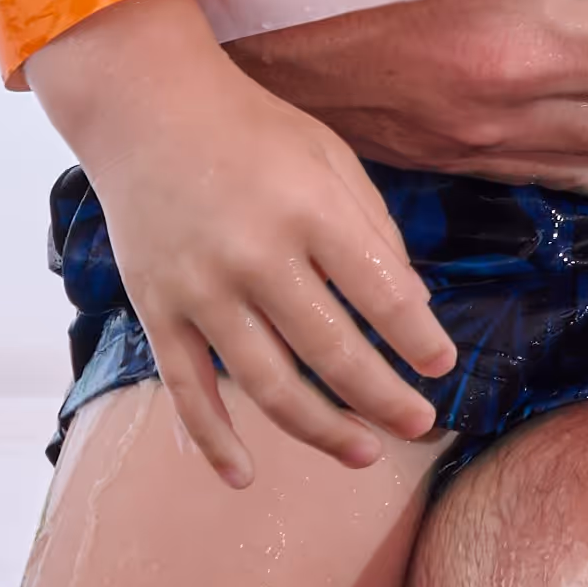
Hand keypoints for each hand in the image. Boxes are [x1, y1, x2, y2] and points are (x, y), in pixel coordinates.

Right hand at [36, 0, 449, 478]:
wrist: (146, 110)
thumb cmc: (253, 132)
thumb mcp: (330, 158)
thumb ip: (373, 230)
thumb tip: (413, 309)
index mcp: (309, 209)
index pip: (380, 294)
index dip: (418, 340)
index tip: (442, 367)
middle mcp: (254, 254)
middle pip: (331, 351)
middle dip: (384, 399)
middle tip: (420, 425)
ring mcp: (199, 288)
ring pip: (267, 384)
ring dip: (320, 431)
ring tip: (363, 455)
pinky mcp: (155, 308)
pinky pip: (187, 389)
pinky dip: (212, 440)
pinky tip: (244, 476)